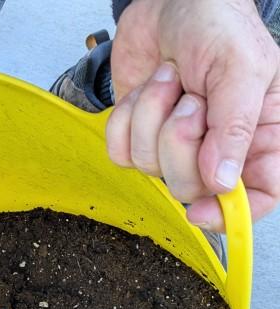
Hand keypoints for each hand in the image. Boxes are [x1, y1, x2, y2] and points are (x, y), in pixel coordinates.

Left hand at [107, 0, 279, 230]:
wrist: (170, 1)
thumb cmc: (217, 24)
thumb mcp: (241, 67)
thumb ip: (235, 126)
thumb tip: (222, 184)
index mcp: (260, 137)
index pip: (259, 198)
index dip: (228, 214)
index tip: (199, 210)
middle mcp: (218, 151)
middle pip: (190, 189)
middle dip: (180, 140)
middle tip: (191, 98)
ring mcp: (176, 150)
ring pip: (151, 170)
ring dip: (153, 116)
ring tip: (171, 80)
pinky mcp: (140, 139)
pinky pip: (122, 155)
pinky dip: (127, 119)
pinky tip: (147, 90)